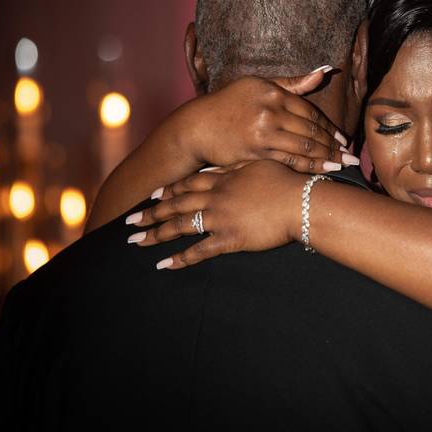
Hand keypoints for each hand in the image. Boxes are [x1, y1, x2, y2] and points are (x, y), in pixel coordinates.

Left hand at [127, 160, 306, 268]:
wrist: (302, 201)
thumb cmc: (287, 182)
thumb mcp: (258, 166)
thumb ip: (235, 169)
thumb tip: (216, 171)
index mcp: (224, 180)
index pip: (188, 185)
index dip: (168, 191)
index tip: (152, 196)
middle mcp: (216, 198)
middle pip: (176, 205)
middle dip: (150, 214)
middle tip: (130, 222)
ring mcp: (220, 219)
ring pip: (180, 226)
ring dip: (156, 235)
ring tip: (136, 242)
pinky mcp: (230, 239)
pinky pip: (199, 251)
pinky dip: (180, 258)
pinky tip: (164, 265)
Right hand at [177, 71, 358, 173]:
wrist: (197, 126)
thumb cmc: (229, 103)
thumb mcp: (258, 85)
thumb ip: (292, 83)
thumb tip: (324, 72)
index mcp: (273, 93)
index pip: (310, 112)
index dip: (330, 127)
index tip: (343, 139)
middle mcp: (270, 112)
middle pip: (311, 131)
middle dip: (334, 145)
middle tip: (350, 156)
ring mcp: (263, 133)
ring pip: (303, 147)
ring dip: (327, 158)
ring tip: (342, 165)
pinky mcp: (256, 152)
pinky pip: (288, 161)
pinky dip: (308, 167)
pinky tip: (322, 172)